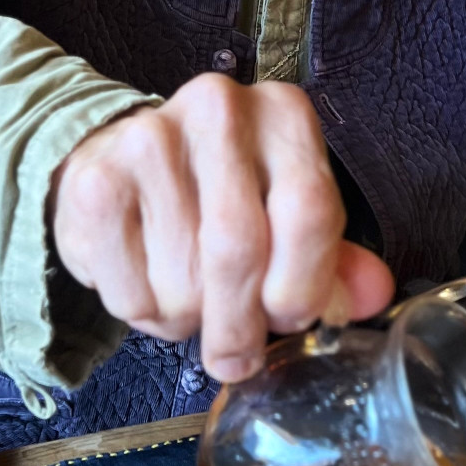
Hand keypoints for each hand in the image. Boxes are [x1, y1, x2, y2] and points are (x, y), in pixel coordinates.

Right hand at [50, 75, 394, 381]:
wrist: (118, 158)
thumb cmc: (218, 193)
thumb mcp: (284, 211)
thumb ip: (332, 257)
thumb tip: (370, 296)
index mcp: (281, 113)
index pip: (309, 211)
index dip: (304, 285)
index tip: (290, 319)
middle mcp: (217, 110)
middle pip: (239, 248)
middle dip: (241, 323)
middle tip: (237, 355)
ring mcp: (148, 139)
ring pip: (183, 281)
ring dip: (190, 319)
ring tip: (189, 300)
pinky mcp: (94, 181)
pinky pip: (130, 292)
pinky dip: (145, 316)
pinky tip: (149, 285)